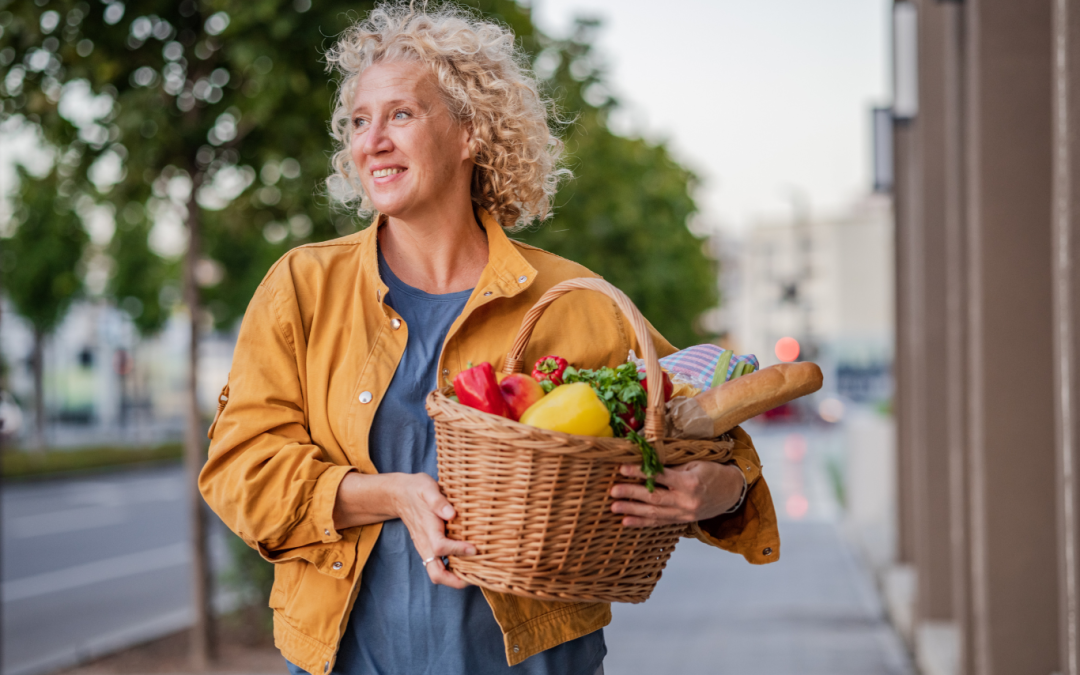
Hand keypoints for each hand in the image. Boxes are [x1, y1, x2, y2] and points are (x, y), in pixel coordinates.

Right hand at [391, 474, 476, 588]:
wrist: (399, 494)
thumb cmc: (417, 489)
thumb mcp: (427, 488)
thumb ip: (438, 501)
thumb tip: (451, 513)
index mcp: (426, 529)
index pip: (440, 547)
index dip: (458, 550)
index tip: (474, 549)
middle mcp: (425, 544)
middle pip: (436, 573)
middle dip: (455, 581)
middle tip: (476, 577)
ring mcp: (425, 548)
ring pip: (436, 573)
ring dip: (454, 578)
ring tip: (475, 574)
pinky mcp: (428, 548)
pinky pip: (438, 566)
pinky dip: (452, 570)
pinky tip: (467, 564)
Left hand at [609, 461, 744, 527]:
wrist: (732, 492)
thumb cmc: (714, 473)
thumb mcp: (696, 463)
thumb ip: (673, 467)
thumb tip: (648, 462)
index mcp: (690, 483)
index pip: (660, 477)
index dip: (640, 473)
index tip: (622, 469)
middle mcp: (686, 501)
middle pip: (654, 498)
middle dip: (631, 495)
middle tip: (613, 492)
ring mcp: (684, 514)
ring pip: (654, 514)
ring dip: (632, 511)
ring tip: (614, 508)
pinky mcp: (682, 521)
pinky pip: (659, 523)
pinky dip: (642, 522)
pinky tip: (627, 521)